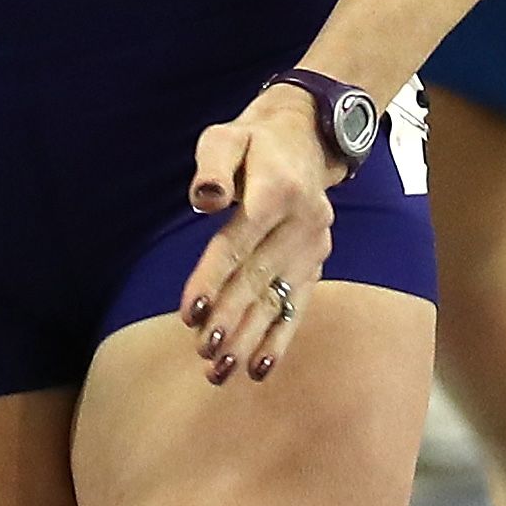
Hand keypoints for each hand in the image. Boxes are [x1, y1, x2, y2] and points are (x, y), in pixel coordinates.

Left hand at [178, 89, 341, 385]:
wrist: (307, 139)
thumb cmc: (253, 141)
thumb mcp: (226, 135)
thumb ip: (213, 163)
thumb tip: (205, 198)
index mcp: (277, 190)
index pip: (239, 241)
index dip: (212, 278)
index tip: (189, 312)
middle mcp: (303, 222)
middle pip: (258, 277)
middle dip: (229, 318)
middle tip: (203, 351)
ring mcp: (313, 247)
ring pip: (277, 298)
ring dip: (249, 338)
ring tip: (220, 370)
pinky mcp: (316, 264)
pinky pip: (297, 306)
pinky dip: (278, 339)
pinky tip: (258, 368)